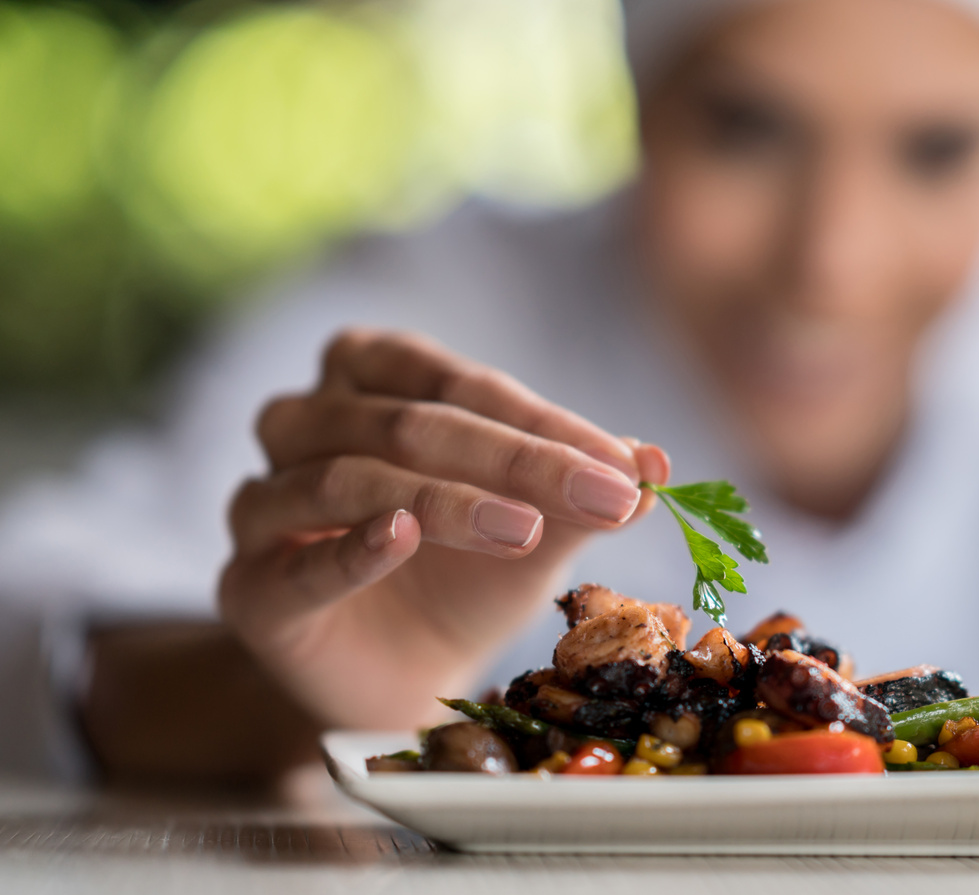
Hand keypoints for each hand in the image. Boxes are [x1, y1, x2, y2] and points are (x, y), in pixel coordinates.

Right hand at [218, 329, 668, 729]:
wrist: (408, 672)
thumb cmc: (468, 573)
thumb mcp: (537, 524)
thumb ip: (584, 490)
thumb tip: (657, 465)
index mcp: (370, 377)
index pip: (461, 384)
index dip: (546, 423)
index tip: (627, 467)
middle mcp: (304, 423)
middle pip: (406, 421)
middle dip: (514, 459)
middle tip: (602, 495)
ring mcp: (266, 504)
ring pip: (345, 477)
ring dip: (443, 500)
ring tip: (524, 530)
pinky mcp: (250, 587)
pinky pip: (294, 563)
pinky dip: (351, 549)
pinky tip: (402, 541)